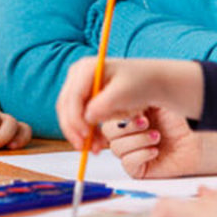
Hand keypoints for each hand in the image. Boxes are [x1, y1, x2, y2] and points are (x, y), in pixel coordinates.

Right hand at [57, 58, 203, 152]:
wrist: (152, 82)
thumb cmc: (140, 84)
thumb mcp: (124, 94)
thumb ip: (103, 105)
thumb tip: (86, 117)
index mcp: (86, 68)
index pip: (72, 97)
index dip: (75, 118)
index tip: (86, 135)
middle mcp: (78, 75)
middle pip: (65, 106)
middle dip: (73, 129)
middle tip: (83, 147)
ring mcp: (80, 86)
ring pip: (69, 114)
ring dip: (79, 133)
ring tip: (95, 148)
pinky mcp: (85, 98)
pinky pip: (78, 117)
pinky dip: (86, 132)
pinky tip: (96, 142)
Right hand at [105, 107, 200, 177]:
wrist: (192, 142)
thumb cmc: (176, 123)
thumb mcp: (155, 102)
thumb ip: (133, 99)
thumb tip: (114, 97)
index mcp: (123, 116)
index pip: (104, 116)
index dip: (112, 114)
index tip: (128, 109)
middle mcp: (123, 135)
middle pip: (106, 133)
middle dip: (126, 127)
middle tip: (145, 122)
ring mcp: (128, 152)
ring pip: (116, 147)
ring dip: (138, 140)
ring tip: (156, 136)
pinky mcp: (136, 169)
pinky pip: (127, 162)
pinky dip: (141, 154)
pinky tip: (155, 150)